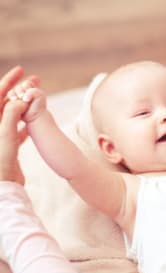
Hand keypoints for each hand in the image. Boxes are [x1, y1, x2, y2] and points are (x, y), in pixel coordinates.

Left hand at [0, 66, 38, 183]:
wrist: (2, 184)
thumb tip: (20, 100)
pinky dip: (26, 122)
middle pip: (6, 102)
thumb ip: (11, 115)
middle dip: (19, 91)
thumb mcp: (5, 135)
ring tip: (37, 98)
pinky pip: (18, 128)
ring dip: (25, 106)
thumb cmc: (0, 160)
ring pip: (13, 114)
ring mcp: (0, 135)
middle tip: (34, 82)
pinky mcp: (8, 144)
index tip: (20, 71)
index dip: (7, 81)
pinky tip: (34, 120)